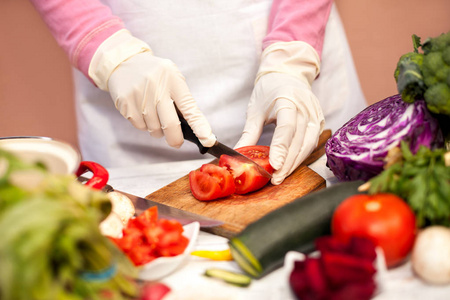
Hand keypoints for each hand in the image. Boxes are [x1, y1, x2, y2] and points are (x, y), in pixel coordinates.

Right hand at [89, 29, 215, 147]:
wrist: (124, 63)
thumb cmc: (155, 74)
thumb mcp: (172, 78)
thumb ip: (182, 99)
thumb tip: (193, 127)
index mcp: (173, 80)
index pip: (189, 108)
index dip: (199, 126)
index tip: (208, 139)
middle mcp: (156, 87)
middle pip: (170, 125)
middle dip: (175, 139)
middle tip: (176, 142)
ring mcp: (140, 96)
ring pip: (154, 129)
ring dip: (157, 130)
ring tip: (154, 115)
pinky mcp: (126, 104)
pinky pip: (140, 127)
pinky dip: (144, 125)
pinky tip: (142, 112)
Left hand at [235, 42, 324, 184]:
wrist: (288, 74)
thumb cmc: (269, 90)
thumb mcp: (255, 109)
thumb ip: (249, 133)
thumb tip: (238, 154)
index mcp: (287, 100)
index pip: (286, 128)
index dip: (281, 149)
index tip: (275, 166)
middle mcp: (305, 108)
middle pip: (299, 140)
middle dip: (288, 162)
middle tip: (276, 179)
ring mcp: (315, 114)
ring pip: (309, 145)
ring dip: (296, 162)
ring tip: (282, 175)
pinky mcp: (319, 121)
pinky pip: (313, 142)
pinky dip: (302, 155)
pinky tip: (291, 164)